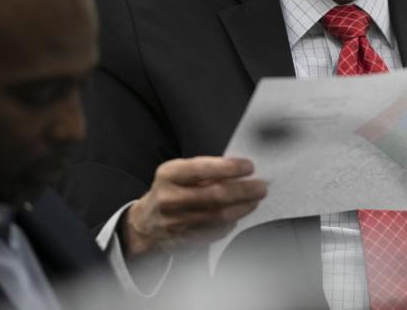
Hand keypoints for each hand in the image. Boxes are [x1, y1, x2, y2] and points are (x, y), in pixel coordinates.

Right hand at [122, 156, 266, 256]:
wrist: (146, 222)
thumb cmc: (171, 190)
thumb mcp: (181, 172)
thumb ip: (208, 169)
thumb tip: (241, 169)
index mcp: (169, 175)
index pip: (202, 169)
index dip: (229, 168)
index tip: (249, 166)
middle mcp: (169, 199)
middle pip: (214, 196)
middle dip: (243, 190)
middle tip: (261, 187)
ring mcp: (175, 222)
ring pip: (217, 216)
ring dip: (242, 207)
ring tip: (255, 200)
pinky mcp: (184, 240)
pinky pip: (214, 232)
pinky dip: (230, 223)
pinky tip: (238, 215)